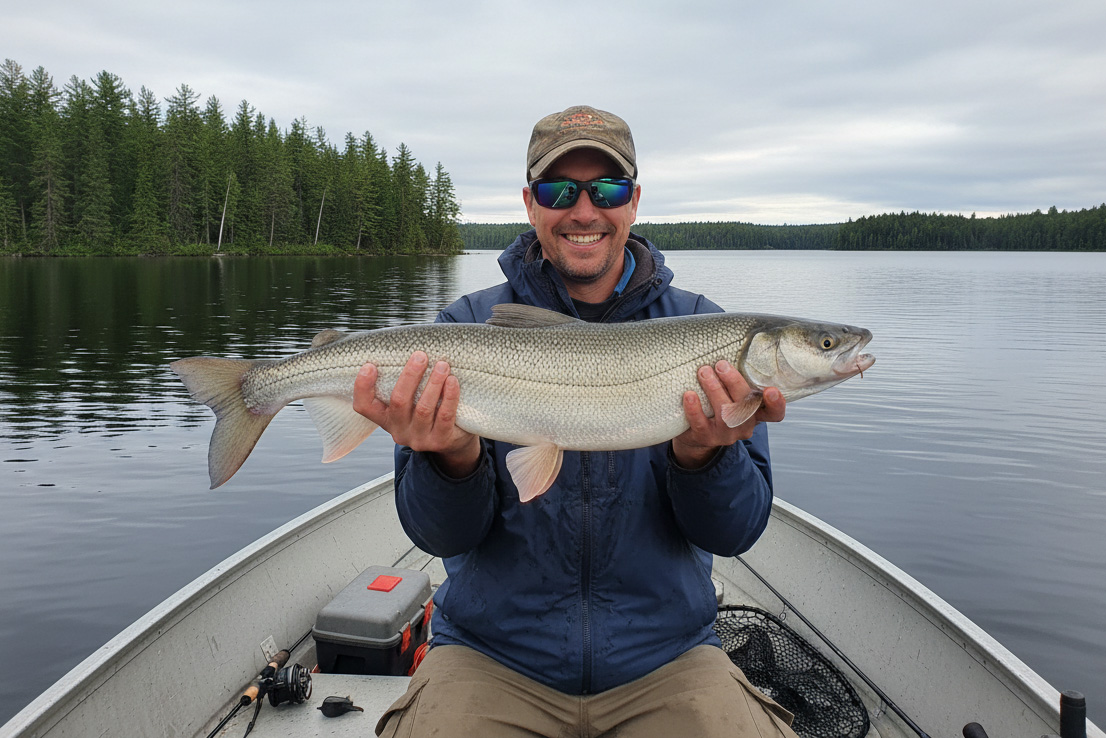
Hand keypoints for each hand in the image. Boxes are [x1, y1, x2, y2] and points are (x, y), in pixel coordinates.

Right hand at [353, 351, 481, 477]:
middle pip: (399, 402)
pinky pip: (445, 416)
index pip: (364, 407)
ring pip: (423, 409)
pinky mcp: (440, 441)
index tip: (370, 365)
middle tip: (421, 356)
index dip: (363, 387)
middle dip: (410, 376)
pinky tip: (453, 381)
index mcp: (386, 418)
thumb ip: (404, 384)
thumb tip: (407, 349)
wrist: (453, 441)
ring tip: (442, 365)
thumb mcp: (411, 402)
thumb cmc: (428, 410)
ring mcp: (419, 438)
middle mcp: (399, 430)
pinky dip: (449, 397)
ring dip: (433, 383)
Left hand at [671, 360, 785, 468]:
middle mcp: (744, 426)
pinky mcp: (706, 437)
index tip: (770, 390)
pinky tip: (689, 394)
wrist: (695, 433)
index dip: (776, 403)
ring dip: (714, 389)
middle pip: (746, 406)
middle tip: (721, 365)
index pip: (774, 413)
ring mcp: (726, 434)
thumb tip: (729, 347)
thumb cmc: (717, 405)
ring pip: (724, 412)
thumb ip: (737, 381)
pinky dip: (694, 407)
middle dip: (734, 383)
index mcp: (756, 414)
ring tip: (703, 372)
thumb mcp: (732, 395)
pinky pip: (700, 423)